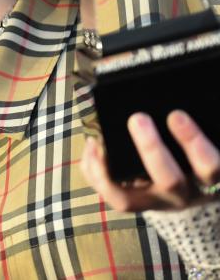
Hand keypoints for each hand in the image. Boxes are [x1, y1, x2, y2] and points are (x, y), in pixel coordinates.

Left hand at [80, 110, 219, 211]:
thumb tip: (175, 96)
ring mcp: (154, 204)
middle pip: (171, 181)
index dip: (194, 143)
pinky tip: (92, 146)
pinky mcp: (131, 204)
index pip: (211, 166)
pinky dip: (94, 170)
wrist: (189, 192)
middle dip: (151, 149)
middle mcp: (182, 196)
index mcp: (207, 179)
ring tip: (99, 140)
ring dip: (109, 168)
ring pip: (129, 199)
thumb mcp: (202, 146)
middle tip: (138, 118)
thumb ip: (191, 131)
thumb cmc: (195, 158)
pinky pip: (109, 194)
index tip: (176, 115)